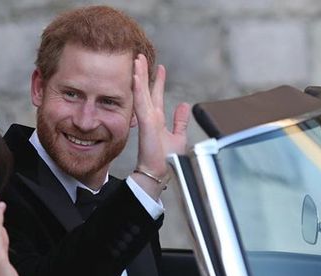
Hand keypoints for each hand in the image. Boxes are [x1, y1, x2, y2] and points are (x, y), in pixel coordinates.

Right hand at [131, 54, 189, 196]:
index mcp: (157, 119)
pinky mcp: (146, 123)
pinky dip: (138, 89)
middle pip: (146, 90)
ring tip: (137, 60)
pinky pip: (141, 102)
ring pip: (141, 92)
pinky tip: (136, 76)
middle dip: (143, 73)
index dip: (157, 81)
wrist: (159, 173)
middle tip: (140, 56)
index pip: (156, 95)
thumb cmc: (166, 160)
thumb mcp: (178, 136)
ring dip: (139, 76)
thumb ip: (180, 121)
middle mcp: (150, 117)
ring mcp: (147, 119)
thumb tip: (184, 105)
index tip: (158, 67)